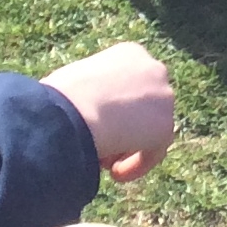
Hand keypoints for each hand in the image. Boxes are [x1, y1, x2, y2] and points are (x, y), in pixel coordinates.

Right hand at [44, 41, 175, 181]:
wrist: (76, 109)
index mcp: (130, 53)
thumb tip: (77, 108)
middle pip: (144, 105)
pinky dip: (137, 164)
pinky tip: (116, 174)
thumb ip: (88, 90)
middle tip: (102, 145)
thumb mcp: (74, 81)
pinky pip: (154, 151)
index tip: (96, 124)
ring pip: (150, 128)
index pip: (130, 84)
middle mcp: (153, 68)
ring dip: (129, 147)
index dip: (113, 108)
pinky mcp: (165, 125)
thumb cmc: (62, 95)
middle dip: (125, 127)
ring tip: (105, 164)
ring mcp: (164, 96)